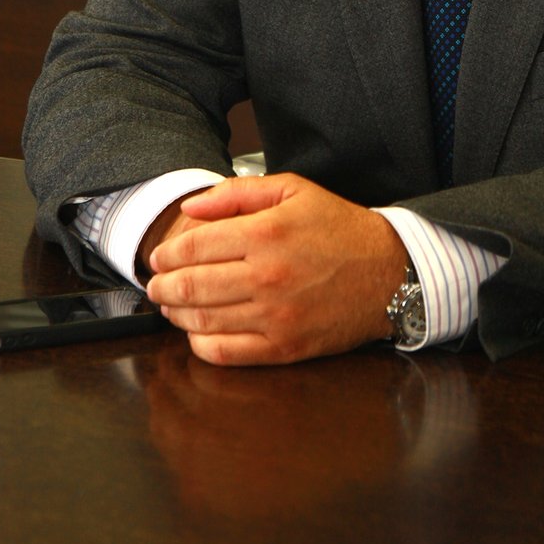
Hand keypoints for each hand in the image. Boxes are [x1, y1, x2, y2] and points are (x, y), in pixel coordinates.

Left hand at [144, 174, 408, 366]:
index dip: (168, 254)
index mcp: (267, 233)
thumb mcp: (294, 190)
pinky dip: (201, 344)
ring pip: (203, 320)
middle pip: (192, 286)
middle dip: (163, 286)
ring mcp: (275, 316)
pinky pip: (226, 353)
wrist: (388, 272)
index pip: (195, 247)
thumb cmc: (340, 229)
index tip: (159, 258)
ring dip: (176, 314)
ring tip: (170, 306)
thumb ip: (238, 193)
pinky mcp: (284, 347)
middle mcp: (267, 276)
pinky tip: (197, 332)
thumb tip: (192, 208)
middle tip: (155, 285)